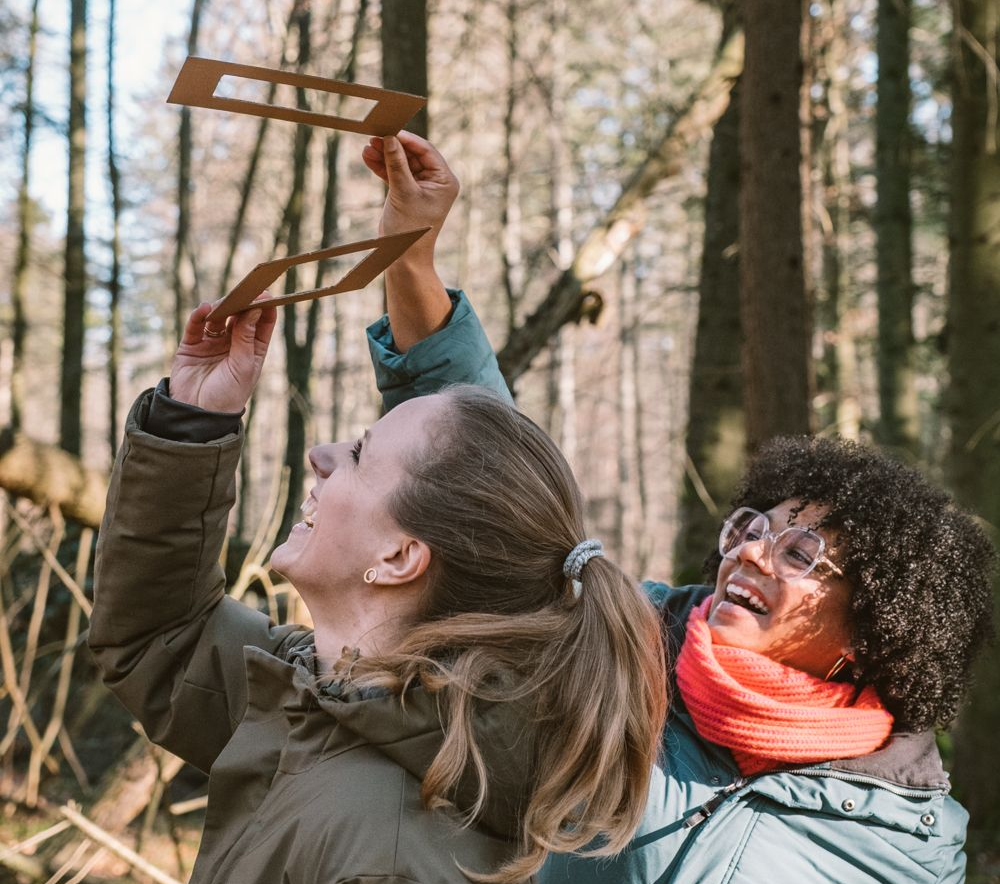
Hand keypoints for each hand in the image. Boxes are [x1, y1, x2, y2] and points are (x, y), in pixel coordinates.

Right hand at [169, 297, 276, 412]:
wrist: (198, 415)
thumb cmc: (228, 396)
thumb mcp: (243, 366)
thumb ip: (247, 337)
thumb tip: (256, 309)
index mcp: (253, 349)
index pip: (262, 323)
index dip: (264, 307)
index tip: (265, 294)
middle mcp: (234, 343)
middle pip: (239, 315)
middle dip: (242, 303)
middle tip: (244, 291)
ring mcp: (212, 343)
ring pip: (217, 316)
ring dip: (221, 307)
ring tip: (223, 303)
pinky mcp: (191, 345)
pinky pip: (196, 325)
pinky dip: (199, 315)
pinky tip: (204, 309)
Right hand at [361, 131, 459, 259]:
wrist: (403, 256)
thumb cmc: (410, 228)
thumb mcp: (403, 192)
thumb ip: (396, 164)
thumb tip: (389, 138)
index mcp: (445, 180)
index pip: (426, 151)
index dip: (407, 139)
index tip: (389, 130)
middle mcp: (436, 181)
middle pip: (413, 154)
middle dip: (393, 146)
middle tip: (374, 136)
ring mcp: (421, 187)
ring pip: (402, 163)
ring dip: (385, 155)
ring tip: (368, 147)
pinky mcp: (407, 192)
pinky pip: (395, 174)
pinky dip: (382, 167)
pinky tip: (368, 157)